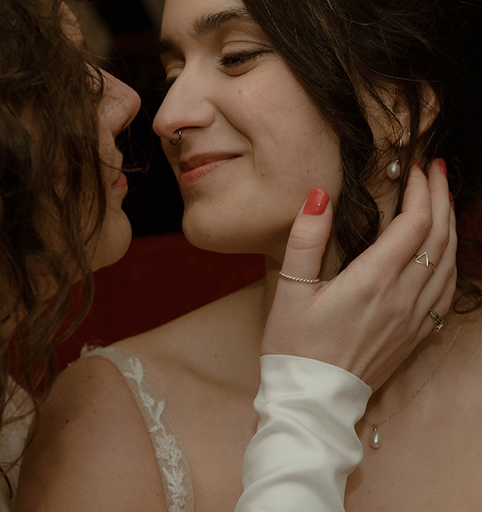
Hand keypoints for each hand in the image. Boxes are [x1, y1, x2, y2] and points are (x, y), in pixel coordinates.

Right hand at [262, 159, 456, 390]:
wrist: (313, 398)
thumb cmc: (295, 346)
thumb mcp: (290, 290)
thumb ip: (305, 240)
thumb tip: (319, 196)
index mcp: (373, 281)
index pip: (414, 224)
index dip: (420, 191)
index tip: (415, 167)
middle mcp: (402, 297)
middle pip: (439, 237)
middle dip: (441, 198)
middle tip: (437, 170)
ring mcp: (413, 318)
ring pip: (450, 263)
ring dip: (451, 226)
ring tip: (445, 201)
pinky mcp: (414, 334)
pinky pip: (447, 292)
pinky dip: (452, 262)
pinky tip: (445, 252)